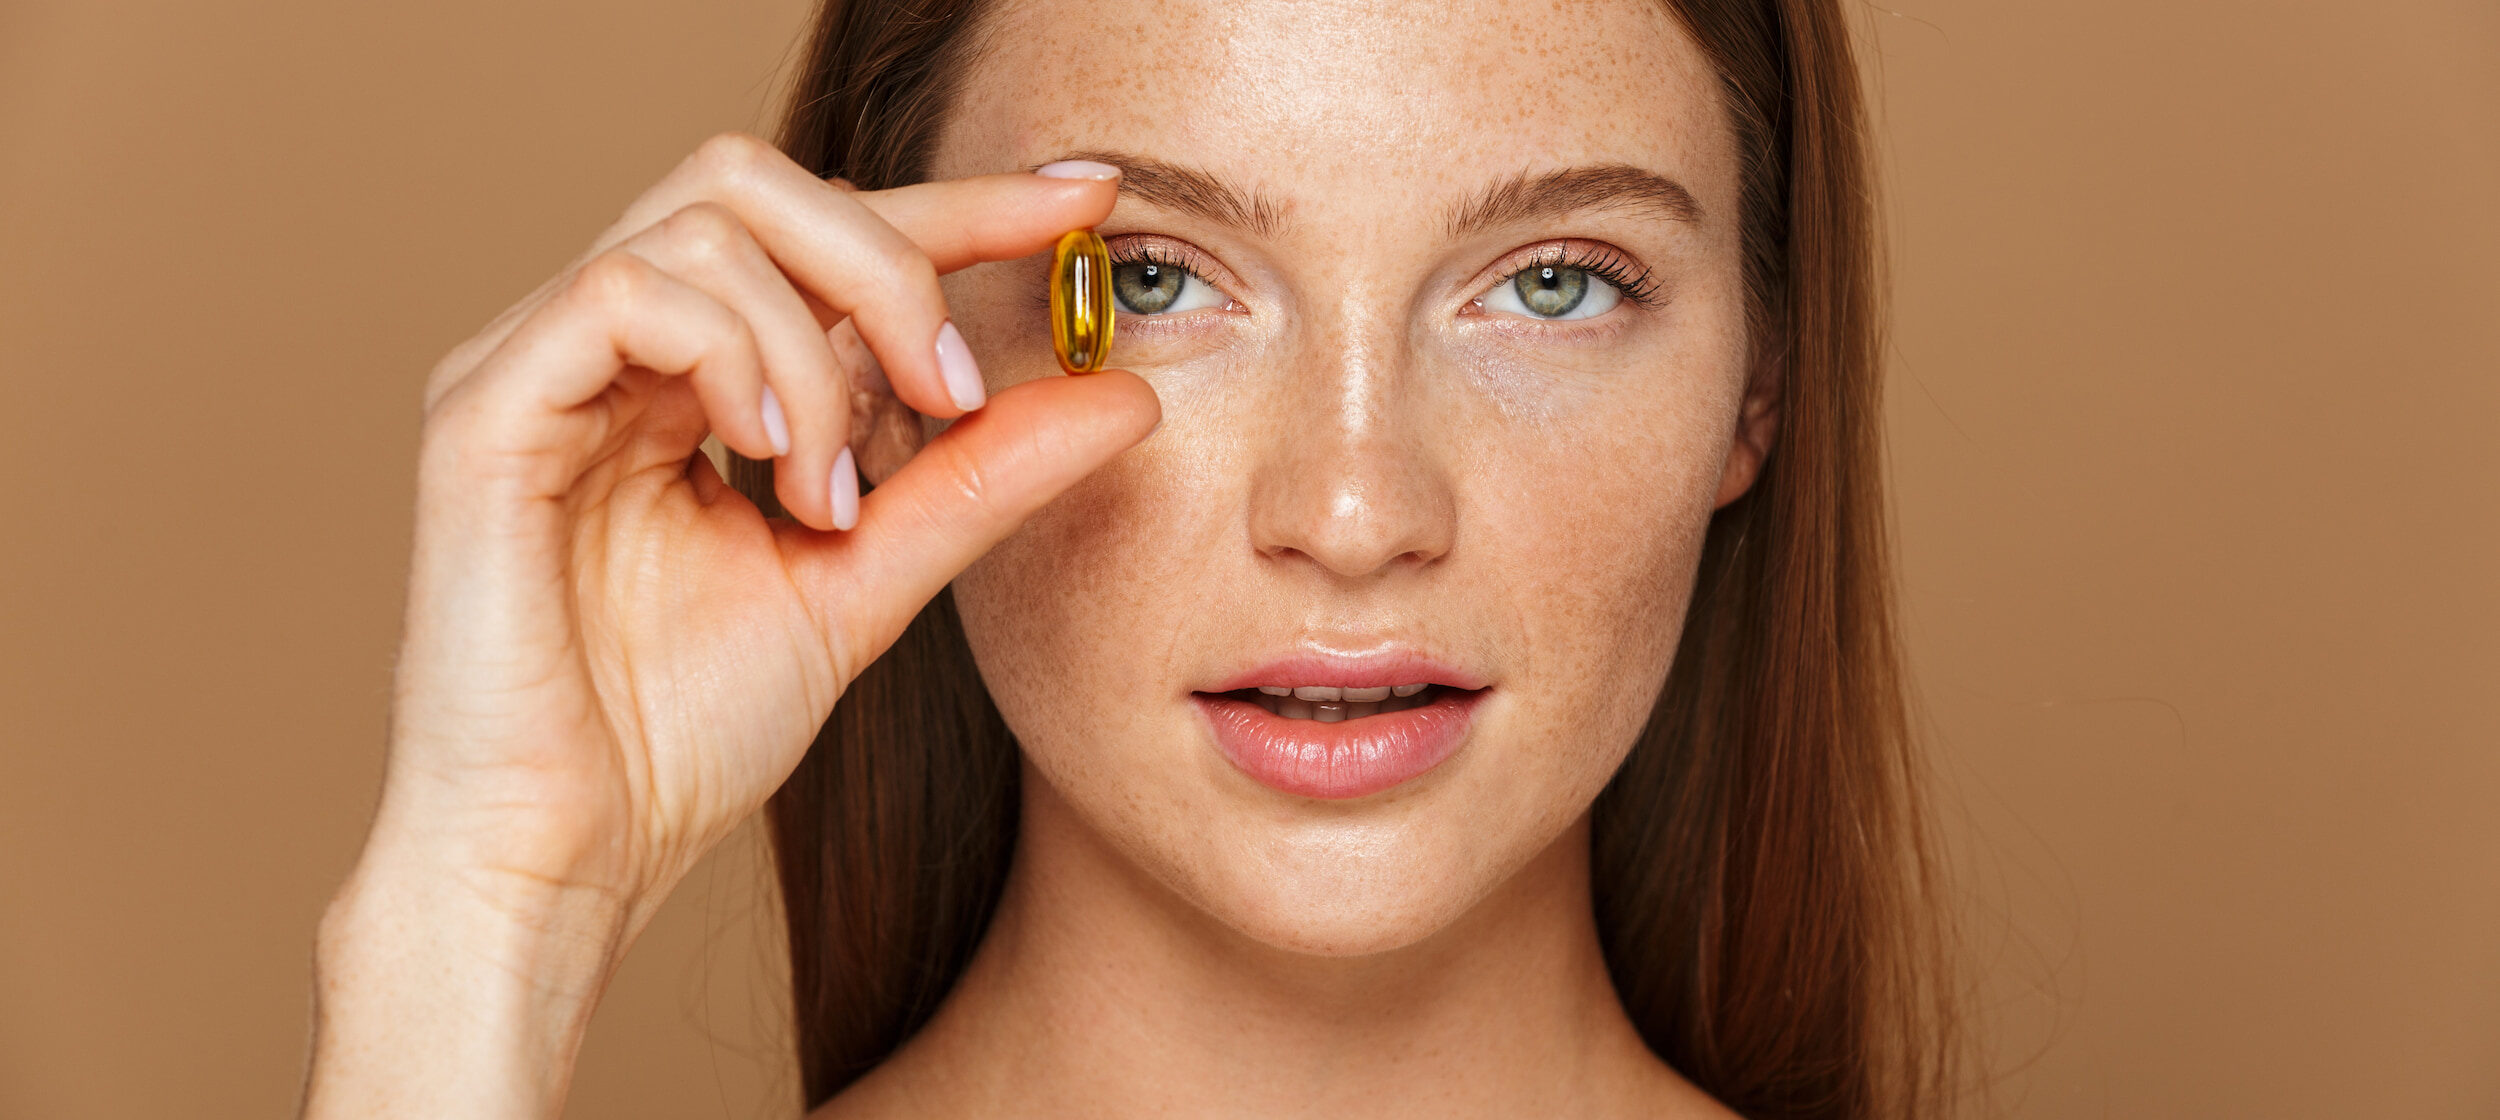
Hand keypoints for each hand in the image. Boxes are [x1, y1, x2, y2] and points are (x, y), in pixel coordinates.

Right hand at [305, 134, 1151, 1118]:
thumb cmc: (677, 736)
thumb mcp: (867, 579)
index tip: (1084, 201)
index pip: (820, 234)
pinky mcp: (481, 410)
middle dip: (891, 259)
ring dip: (815, 345)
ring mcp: (533, 366)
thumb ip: (978, 479)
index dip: (956, 202)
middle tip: (953, 389)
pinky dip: (730, 354)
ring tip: (832, 490)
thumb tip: (1125, 393)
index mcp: (680, 374)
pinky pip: (622, 292)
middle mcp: (601, 347)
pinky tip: (768, 459)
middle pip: (756, 182)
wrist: (567, 857)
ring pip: (703, 223)